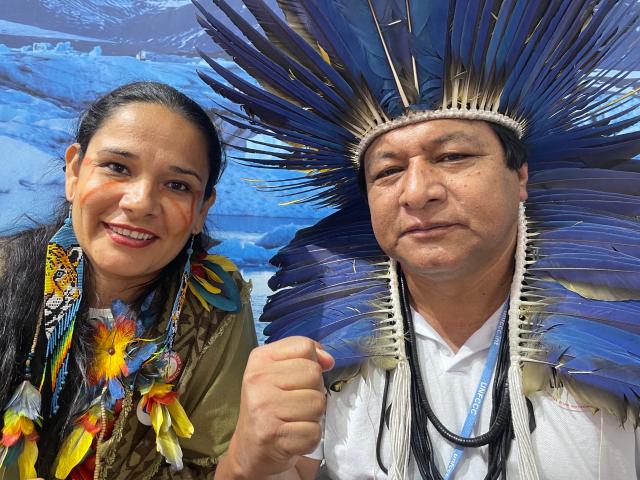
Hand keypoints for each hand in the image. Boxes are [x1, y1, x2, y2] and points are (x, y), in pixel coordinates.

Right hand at [226, 336, 333, 477]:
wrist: (250, 448)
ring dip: (313, 415)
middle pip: (314, 374)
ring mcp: (264, 408)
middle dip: (313, 391)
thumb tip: (329, 360)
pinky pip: (314, 432)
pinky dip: (309, 437)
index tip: (299, 378)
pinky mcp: (273, 435)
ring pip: (318, 403)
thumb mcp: (280, 371)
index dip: (311, 363)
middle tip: (295, 403)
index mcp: (259, 359)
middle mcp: (258, 380)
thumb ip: (305, 357)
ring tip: (294, 419)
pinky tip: (293, 436)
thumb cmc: (270, 404)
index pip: (304, 347)